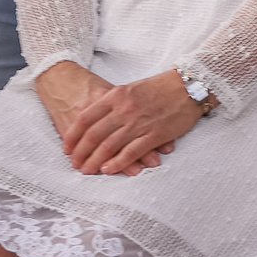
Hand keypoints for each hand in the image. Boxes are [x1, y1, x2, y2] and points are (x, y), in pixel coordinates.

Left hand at [54, 66, 196, 175]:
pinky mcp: (154, 135)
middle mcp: (124, 109)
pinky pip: (131, 152)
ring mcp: (139, 123)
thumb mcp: (131, 88)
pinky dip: (117, 163)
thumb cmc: (161, 87)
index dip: (73, 136)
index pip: (85, 118)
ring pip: (109, 146)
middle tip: (75, 164)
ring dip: (95, 161)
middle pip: (94, 135)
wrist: (189, 86)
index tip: (67, 147)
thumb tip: (97, 120)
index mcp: (116, 96)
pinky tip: (108, 170)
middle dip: (81, 152)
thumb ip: (114, 102)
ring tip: (87, 170)